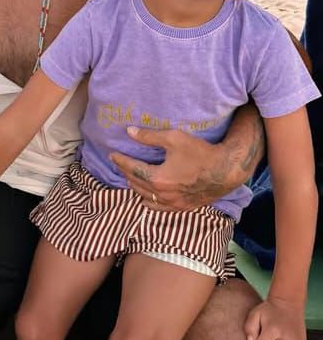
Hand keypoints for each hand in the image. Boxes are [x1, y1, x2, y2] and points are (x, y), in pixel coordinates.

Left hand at [110, 126, 230, 210]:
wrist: (226, 170)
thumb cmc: (200, 152)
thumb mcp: (173, 138)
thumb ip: (149, 137)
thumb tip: (129, 132)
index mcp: (158, 179)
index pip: (132, 170)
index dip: (121, 161)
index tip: (112, 154)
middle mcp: (163, 195)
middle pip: (136, 184)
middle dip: (126, 172)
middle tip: (120, 163)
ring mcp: (173, 204)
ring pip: (145, 198)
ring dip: (136, 187)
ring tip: (131, 177)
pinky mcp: (182, 207)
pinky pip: (158, 208)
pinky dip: (149, 200)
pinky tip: (146, 195)